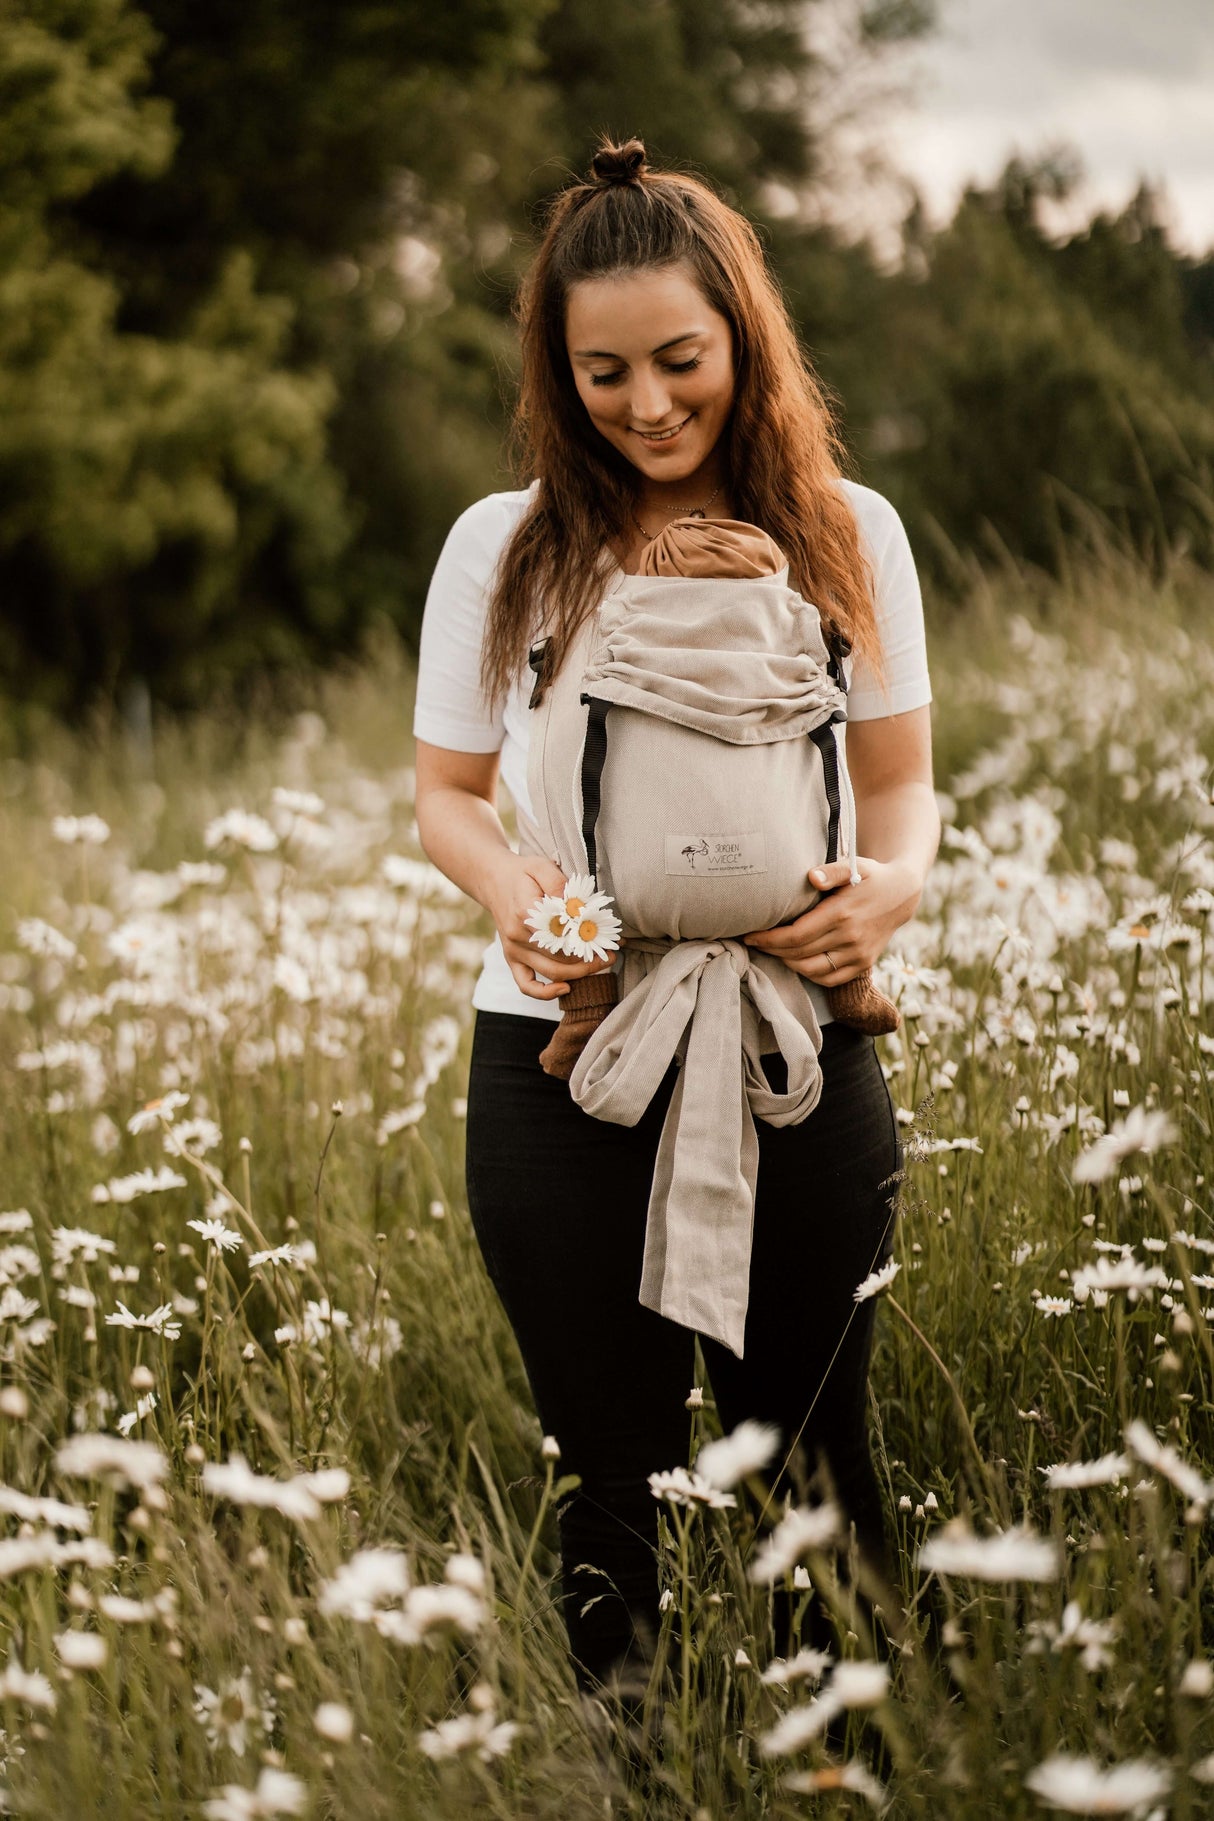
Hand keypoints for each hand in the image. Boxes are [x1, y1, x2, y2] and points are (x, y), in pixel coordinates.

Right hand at [483, 852, 618, 1002]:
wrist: (493, 880)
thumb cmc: (523, 873)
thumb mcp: (542, 867)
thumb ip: (559, 884)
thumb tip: (576, 907)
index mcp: (525, 912)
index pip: (562, 935)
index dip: (587, 940)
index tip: (608, 937)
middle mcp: (518, 936)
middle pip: (560, 959)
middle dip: (590, 960)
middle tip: (612, 954)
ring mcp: (513, 950)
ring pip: (551, 973)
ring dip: (579, 974)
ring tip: (601, 964)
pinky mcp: (512, 958)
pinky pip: (525, 984)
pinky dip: (545, 993)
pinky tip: (566, 988)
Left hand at [741, 855, 920, 983]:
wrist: (901, 894)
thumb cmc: (869, 876)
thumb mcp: (854, 865)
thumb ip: (831, 871)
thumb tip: (811, 877)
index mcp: (842, 913)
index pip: (796, 935)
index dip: (769, 939)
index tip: (750, 935)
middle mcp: (850, 938)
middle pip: (799, 954)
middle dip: (772, 950)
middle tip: (753, 942)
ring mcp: (858, 955)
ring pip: (812, 970)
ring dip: (787, 963)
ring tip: (772, 951)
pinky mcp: (863, 964)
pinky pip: (830, 979)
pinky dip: (809, 974)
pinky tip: (796, 961)